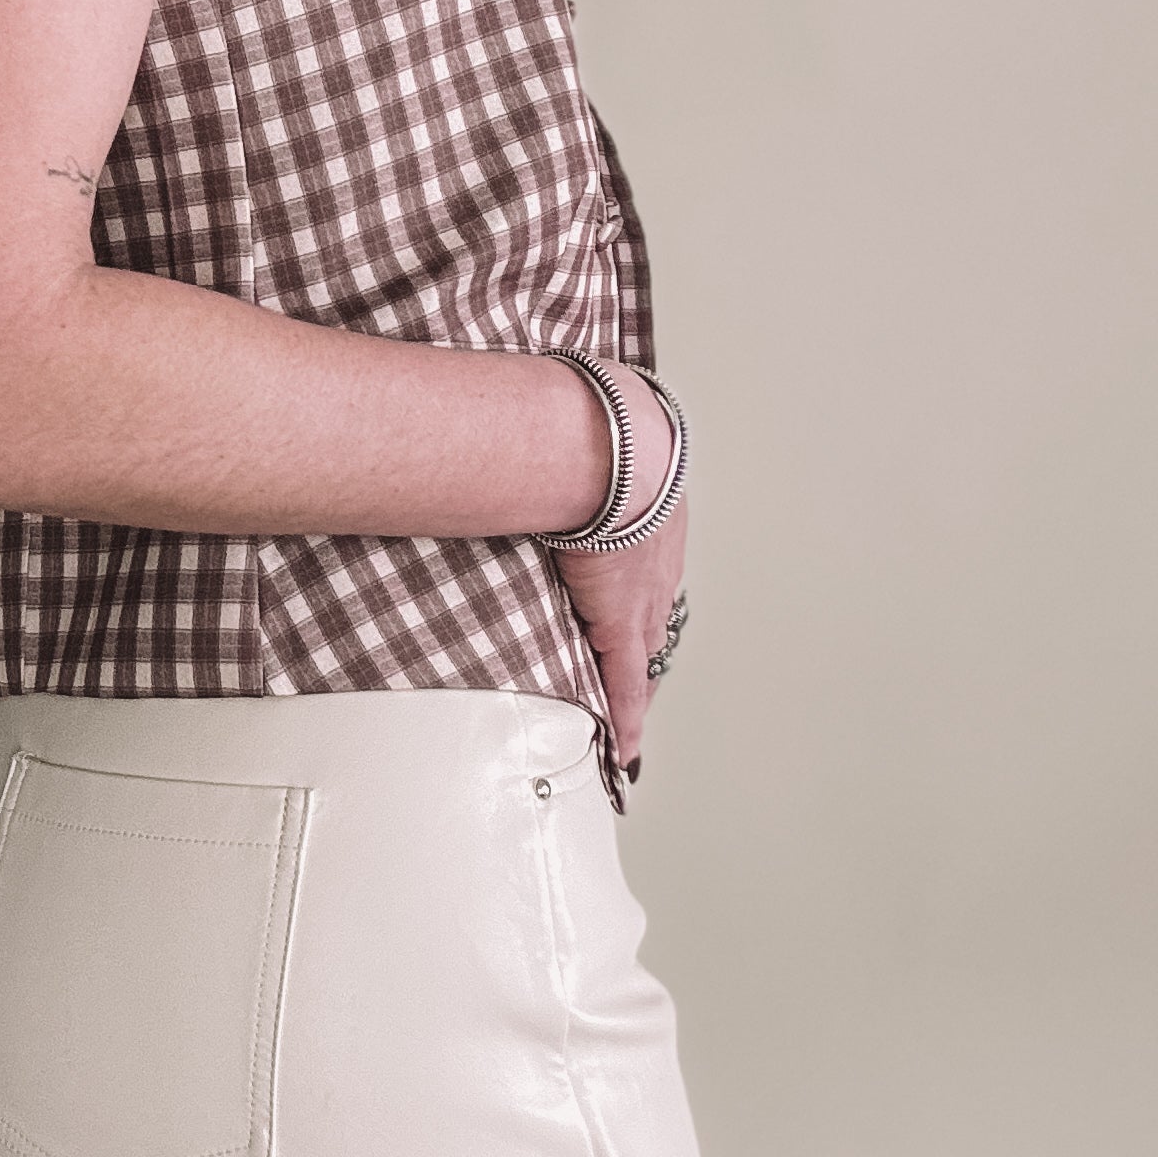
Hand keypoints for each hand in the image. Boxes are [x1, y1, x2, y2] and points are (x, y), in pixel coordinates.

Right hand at [553, 364, 686, 779]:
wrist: (613, 441)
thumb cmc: (592, 419)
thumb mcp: (582, 425)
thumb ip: (546, 431)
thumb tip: (500, 407)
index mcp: (649, 505)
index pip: (646, 563)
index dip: (638, 590)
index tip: (632, 611)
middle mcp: (657, 554)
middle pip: (655, 611)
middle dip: (644, 641)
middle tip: (634, 674)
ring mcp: (644, 591)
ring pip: (643, 647)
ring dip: (633, 680)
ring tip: (623, 714)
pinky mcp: (624, 622)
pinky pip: (627, 682)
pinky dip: (625, 716)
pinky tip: (623, 749)